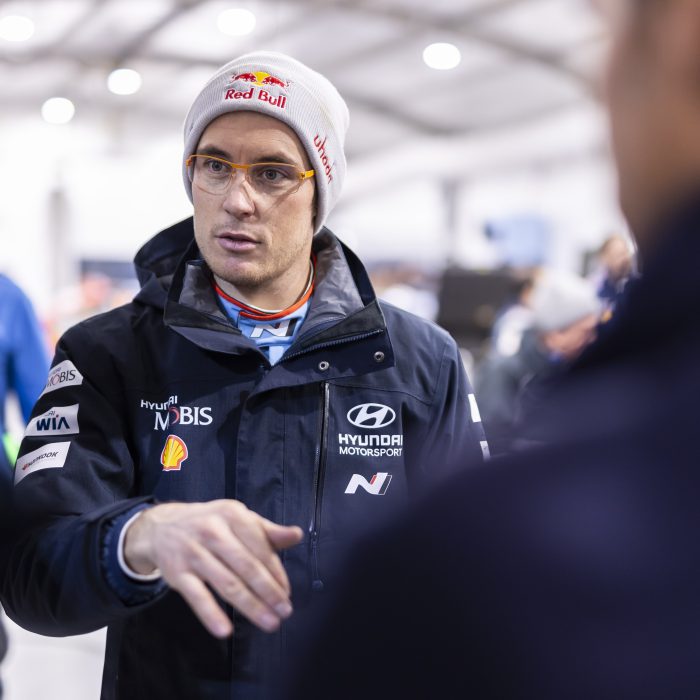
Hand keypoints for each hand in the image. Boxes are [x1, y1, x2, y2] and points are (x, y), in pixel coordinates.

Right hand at [123, 500, 303, 637]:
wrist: (162, 526)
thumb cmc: (211, 524)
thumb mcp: (238, 518)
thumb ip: (268, 530)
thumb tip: (297, 535)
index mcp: (233, 515)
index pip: (260, 547)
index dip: (276, 572)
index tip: (287, 592)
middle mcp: (213, 531)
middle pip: (246, 566)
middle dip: (269, 591)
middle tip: (284, 611)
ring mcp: (194, 552)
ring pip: (226, 583)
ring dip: (250, 606)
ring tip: (269, 622)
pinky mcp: (176, 573)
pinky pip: (196, 597)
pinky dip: (210, 614)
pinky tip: (224, 630)